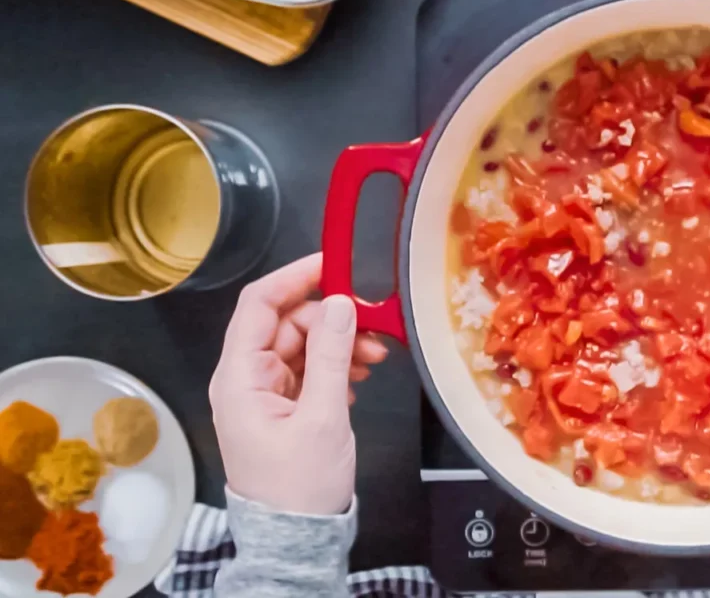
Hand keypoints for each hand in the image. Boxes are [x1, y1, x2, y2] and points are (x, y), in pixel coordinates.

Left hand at [209, 253, 388, 514]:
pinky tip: (360, 376)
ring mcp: (264, 393)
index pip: (258, 305)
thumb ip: (330, 354)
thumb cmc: (299, 487)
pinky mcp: (283, 407)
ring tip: (375, 357)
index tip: (333, 265)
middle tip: (373, 326)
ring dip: (339, 343)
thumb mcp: (322, 416)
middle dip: (331, 318)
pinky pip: (309, 368)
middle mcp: (245, 379)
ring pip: (302, 344)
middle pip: (287, 323)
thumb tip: (340, 304)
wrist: (295, 539)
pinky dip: (336, 365)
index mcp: (239, 377)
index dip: (294, 278)